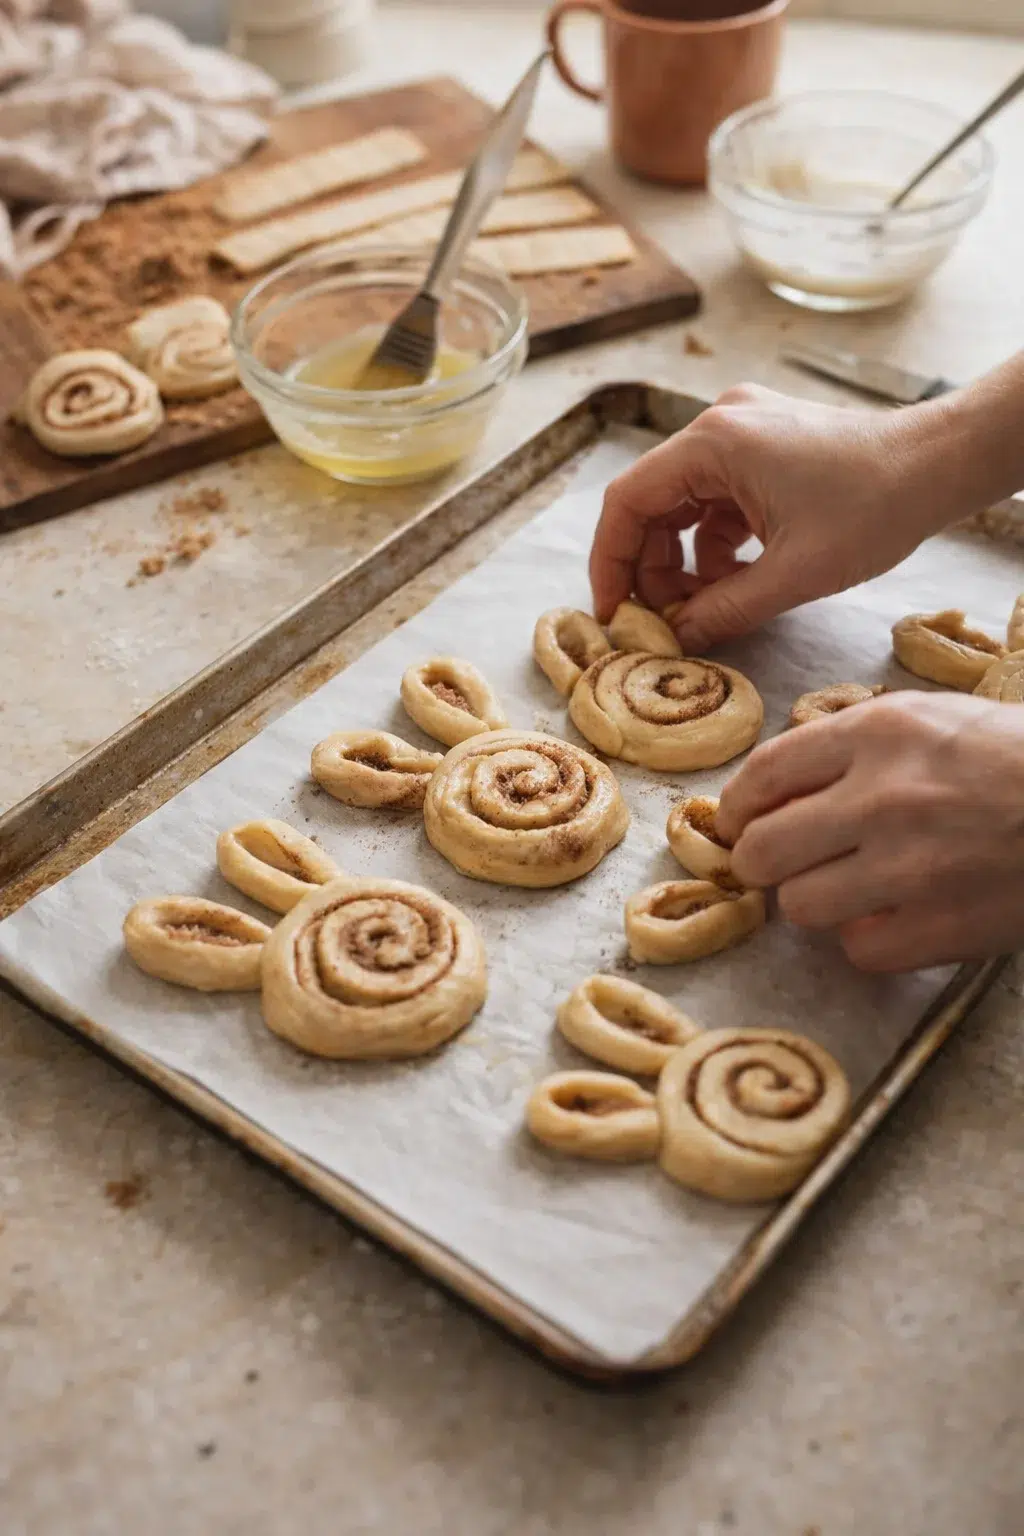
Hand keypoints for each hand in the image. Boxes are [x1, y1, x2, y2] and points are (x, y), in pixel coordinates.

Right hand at [589, 382, 967, 652]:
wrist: (940, 465)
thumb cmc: (876, 506)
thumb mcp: (794, 575)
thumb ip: (724, 610)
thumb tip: (676, 639)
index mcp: (714, 442)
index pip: (627, 501)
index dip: (611, 562)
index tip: (615, 612)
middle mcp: (719, 426)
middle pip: (652, 504)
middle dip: (654, 568)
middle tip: (668, 621)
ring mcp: (742, 433)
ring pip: (683, 506)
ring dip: (687, 561)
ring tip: (710, 605)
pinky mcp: (764, 448)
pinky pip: (716, 501)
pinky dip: (717, 544)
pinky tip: (740, 579)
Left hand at [716, 691, 1023, 971]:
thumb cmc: (1015, 759)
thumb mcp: (932, 721)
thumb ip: (850, 747)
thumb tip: (770, 791)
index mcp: (878, 732)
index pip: (762, 775)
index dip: (736, 808)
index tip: (736, 825)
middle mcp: (883, 796)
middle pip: (761, 851)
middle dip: (763, 863)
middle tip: (785, 865)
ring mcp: (910, 866)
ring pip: (800, 907)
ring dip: (817, 903)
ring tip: (853, 889)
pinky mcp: (941, 926)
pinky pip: (858, 951)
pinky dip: (871, 940)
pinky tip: (901, 917)